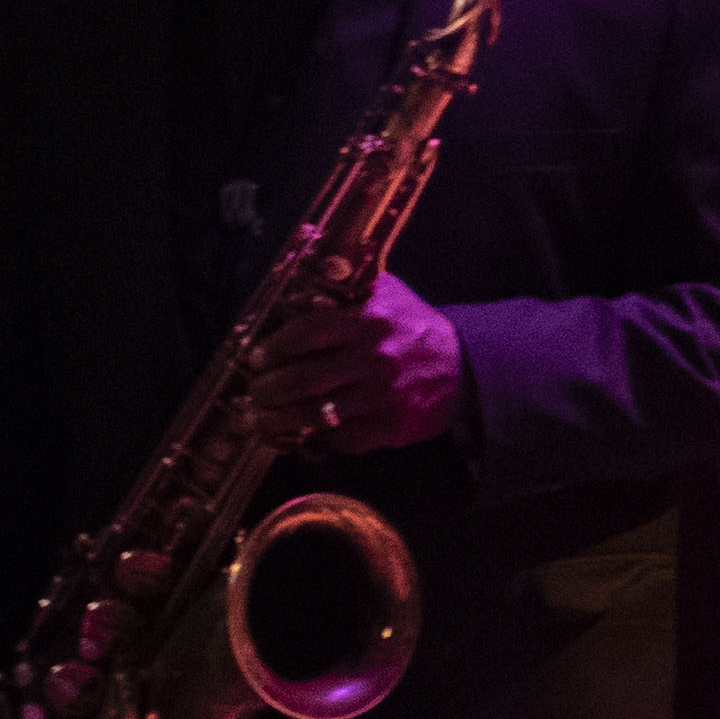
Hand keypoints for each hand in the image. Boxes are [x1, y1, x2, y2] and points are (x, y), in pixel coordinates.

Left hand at [245, 273, 465, 453]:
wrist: (464, 368)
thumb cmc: (412, 328)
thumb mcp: (386, 294)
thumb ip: (346, 286)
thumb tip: (299, 280)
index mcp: (370, 319)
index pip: (308, 332)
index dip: (275, 347)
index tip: (258, 358)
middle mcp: (375, 358)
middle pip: (302, 379)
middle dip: (267, 390)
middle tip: (255, 393)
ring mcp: (383, 395)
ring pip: (315, 414)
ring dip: (279, 420)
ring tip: (262, 419)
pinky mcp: (392, 426)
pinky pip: (342, 438)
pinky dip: (321, 436)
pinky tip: (308, 431)